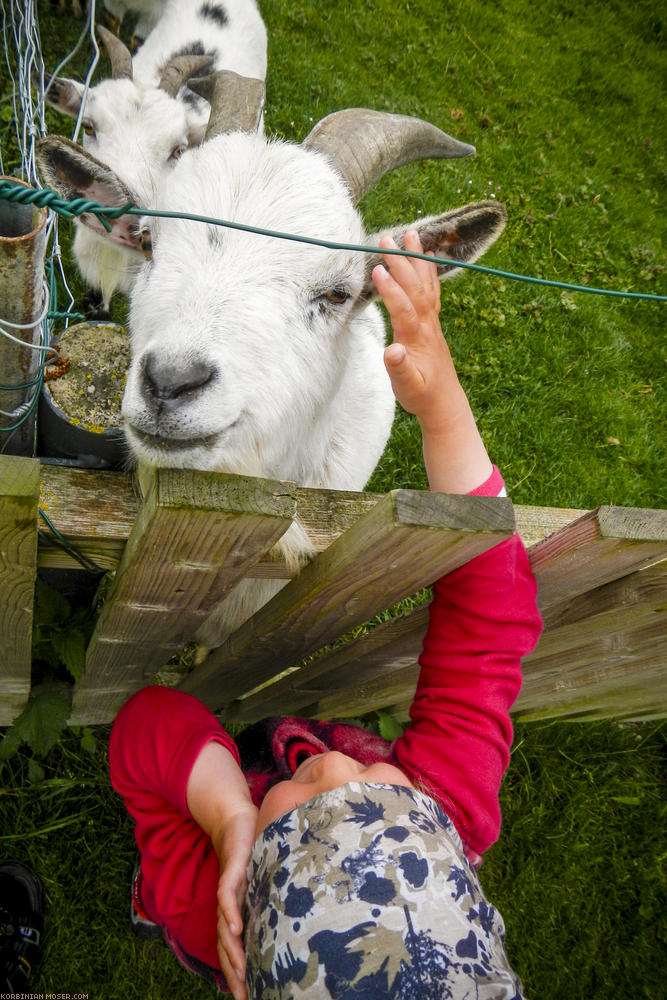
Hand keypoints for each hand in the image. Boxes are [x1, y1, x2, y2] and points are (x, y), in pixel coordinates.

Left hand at [214, 805, 257, 999]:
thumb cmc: (255, 849)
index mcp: (238, 910)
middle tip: (243, 997)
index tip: (249, 995)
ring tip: (242, 972)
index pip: (234, 948)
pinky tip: (238, 930)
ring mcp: (229, 887)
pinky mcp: (231, 869)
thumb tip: (304, 919)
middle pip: (226, 946)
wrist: (236, 818)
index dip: (238, 972)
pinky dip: (231, 913)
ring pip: (225, 926)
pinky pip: (227, 896)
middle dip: (234, 973)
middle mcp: (230, 904)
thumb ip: (276, 898)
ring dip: (232, 951)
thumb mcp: (267, 880)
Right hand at [372, 229, 458, 431]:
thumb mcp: (407, 387)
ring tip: (410, 233)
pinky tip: (427, 256)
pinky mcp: (433, 323)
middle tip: (385, 239)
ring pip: (425, 284)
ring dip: (417, 258)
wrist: (444, 402)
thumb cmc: (421, 395)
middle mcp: (427, 325)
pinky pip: (431, 290)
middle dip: (401, 262)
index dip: (391, 290)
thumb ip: (400, 368)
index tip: (377, 270)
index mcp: (417, 338)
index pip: (404, 309)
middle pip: (414, 288)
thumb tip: (394, 351)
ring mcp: (432, 322)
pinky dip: (428, 271)